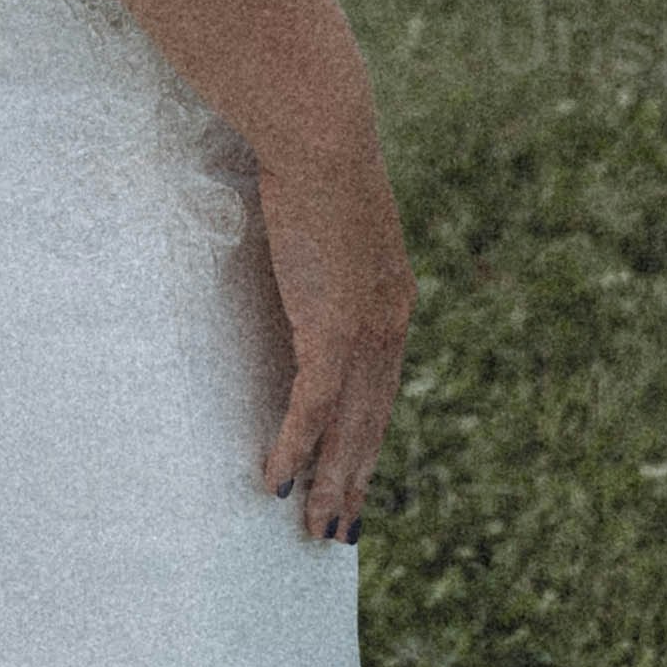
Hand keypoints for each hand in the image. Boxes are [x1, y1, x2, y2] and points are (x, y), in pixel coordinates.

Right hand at [254, 110, 414, 545]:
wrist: (322, 137)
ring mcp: (364, 334)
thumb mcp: (329, 213)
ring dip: (330, 484)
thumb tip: (298, 244)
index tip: (356, 473)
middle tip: (338, 529)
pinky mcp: (331, 333)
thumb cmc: (315, 155)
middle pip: (372, 422)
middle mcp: (388, 326)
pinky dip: (292, 451)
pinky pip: (310, 411)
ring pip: (348, 431)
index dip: (368, 436)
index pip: (381, 387)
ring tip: (314, 529)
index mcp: (393, 299)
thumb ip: (322, 245)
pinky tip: (274, 483)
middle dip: (354, 479)